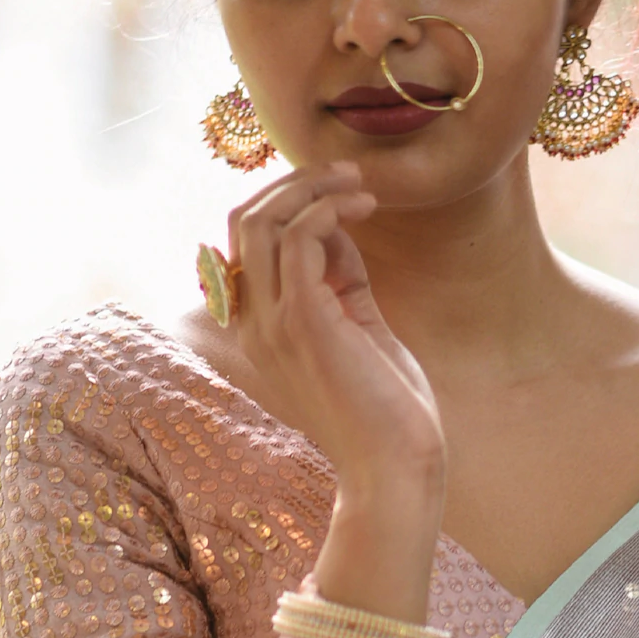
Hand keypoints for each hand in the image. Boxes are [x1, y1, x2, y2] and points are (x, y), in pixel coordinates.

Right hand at [225, 161, 444, 490]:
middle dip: (292, 182)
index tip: (338, 191)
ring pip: (261, 221)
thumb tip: (336, 225)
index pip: (243, 240)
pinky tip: (363, 207)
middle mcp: (253, 322)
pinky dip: (327, 209)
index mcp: (259, 324)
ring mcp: (273, 322)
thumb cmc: (385, 402)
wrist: (396, 464)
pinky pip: (297, 239)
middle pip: (242, 220)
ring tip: (358, 183)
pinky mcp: (305, 321)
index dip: (284, 202)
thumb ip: (338, 277)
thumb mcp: (356, 323)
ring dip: (311, 186)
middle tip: (347, 173)